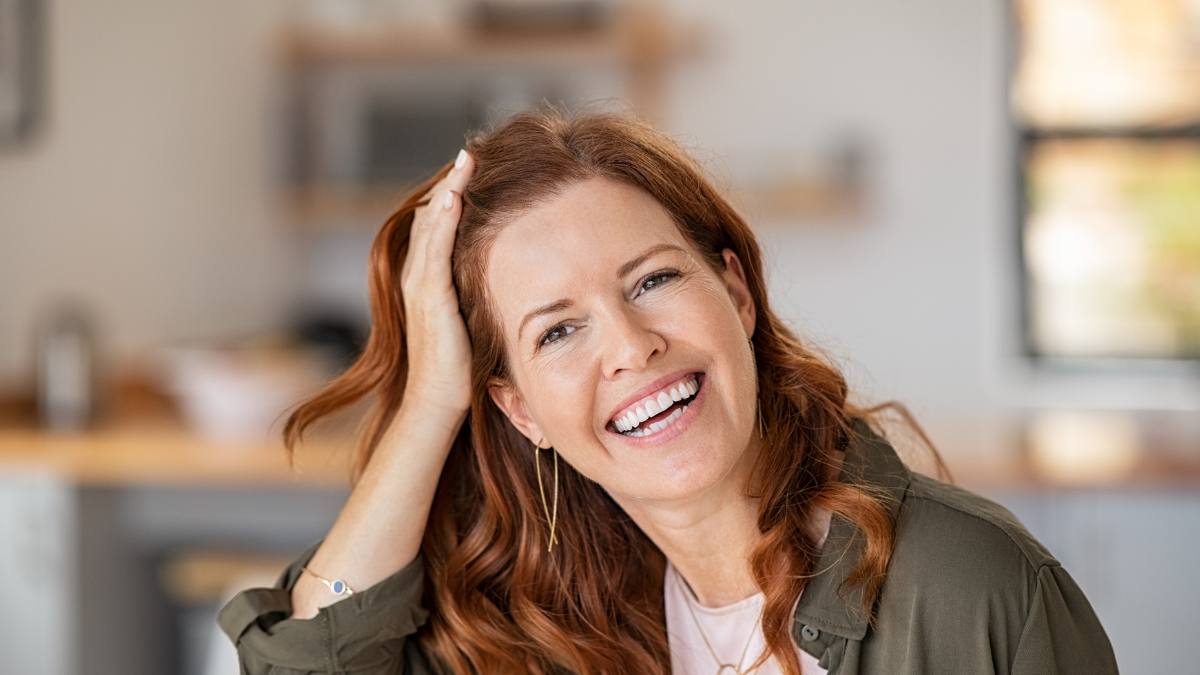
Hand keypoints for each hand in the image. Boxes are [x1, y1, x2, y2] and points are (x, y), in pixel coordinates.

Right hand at [398, 149, 475, 419]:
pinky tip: (454, 196)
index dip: (453, 194)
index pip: (437, 224)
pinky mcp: (430, 299)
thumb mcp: (470, 318)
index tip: (474, 168)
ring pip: (430, 225)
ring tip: (464, 160)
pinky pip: (434, 250)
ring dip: (447, 190)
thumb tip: (506, 274)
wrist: (437, 403)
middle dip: (450, 182)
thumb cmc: (459, 368)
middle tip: (470, 151)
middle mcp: (417, 276)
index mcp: (426, 279)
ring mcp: (420, 286)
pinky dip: (443, 220)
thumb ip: (477, 293)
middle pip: (431, 214)